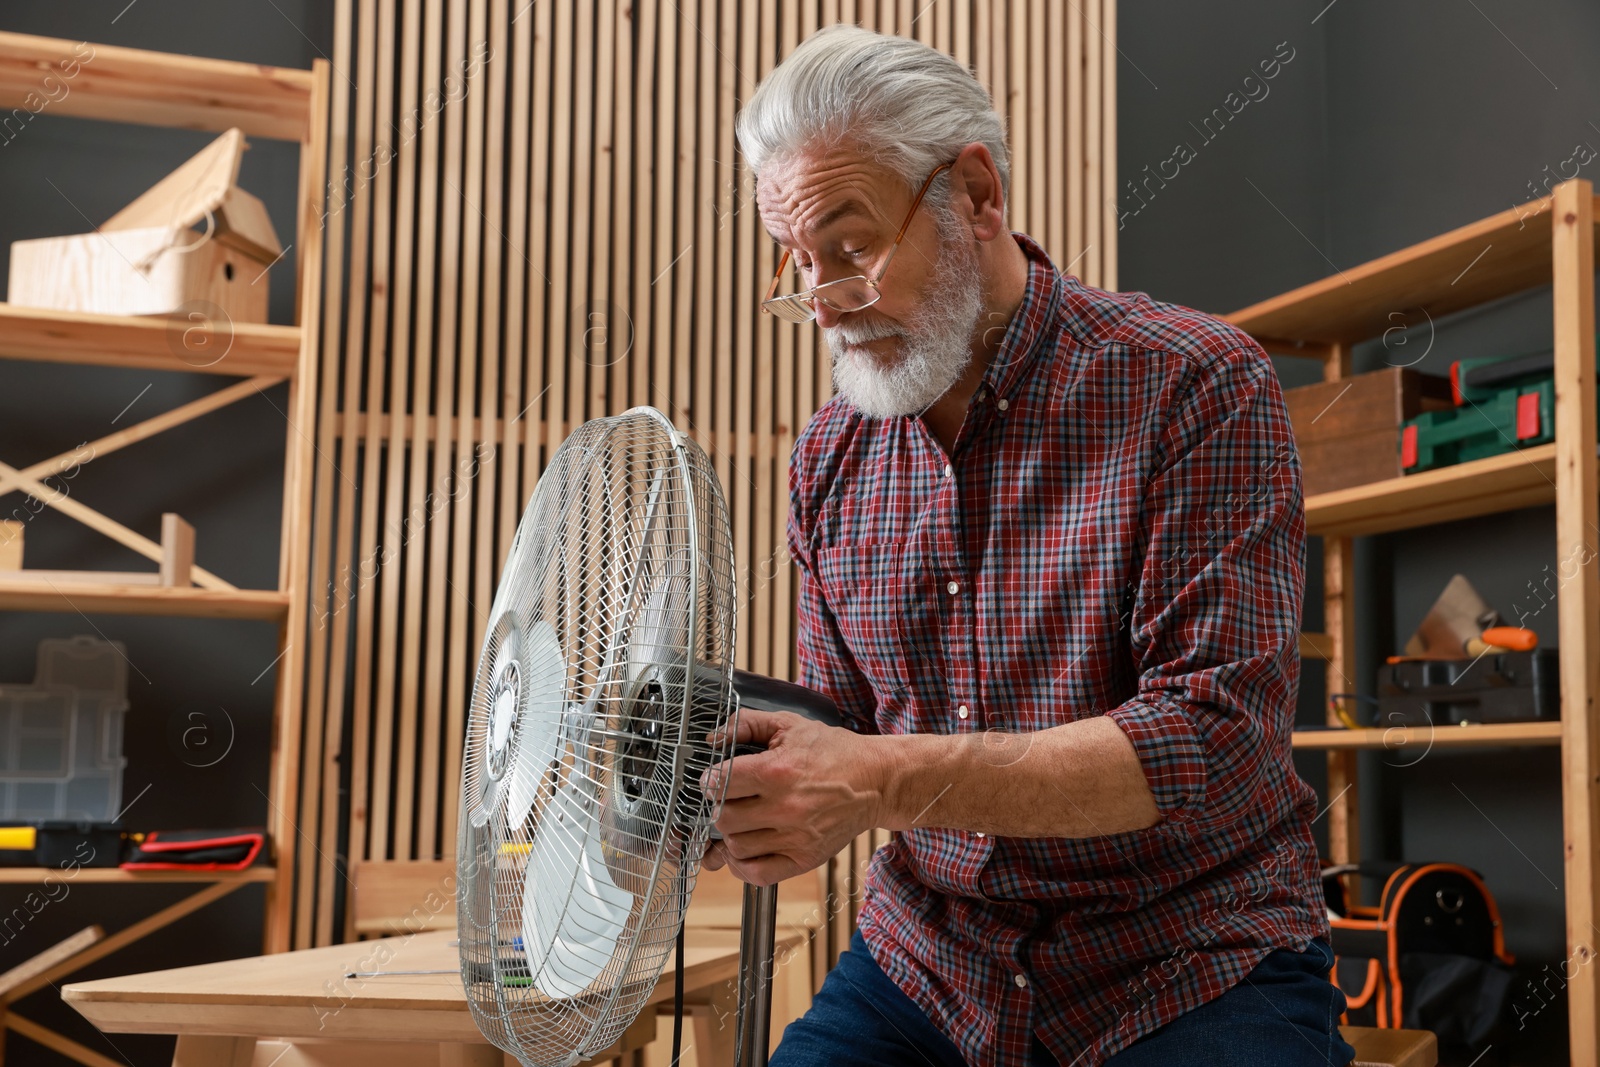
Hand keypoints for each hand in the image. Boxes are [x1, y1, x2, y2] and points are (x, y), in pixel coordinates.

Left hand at [699, 709, 885, 885]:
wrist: (876, 781)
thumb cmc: (834, 752)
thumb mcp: (790, 724)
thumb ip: (747, 724)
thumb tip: (713, 738)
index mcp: (777, 771)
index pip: (720, 784)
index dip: (710, 781)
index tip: (715, 780)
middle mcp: (785, 807)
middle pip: (724, 818)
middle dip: (720, 808)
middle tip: (731, 801)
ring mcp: (795, 837)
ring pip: (736, 847)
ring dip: (731, 836)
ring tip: (743, 822)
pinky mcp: (805, 858)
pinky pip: (758, 874)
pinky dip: (742, 866)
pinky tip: (744, 851)